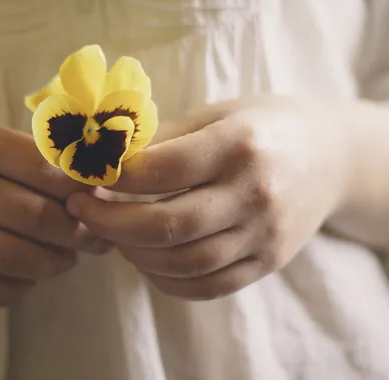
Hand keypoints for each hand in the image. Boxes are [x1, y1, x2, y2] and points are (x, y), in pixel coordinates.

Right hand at [0, 113, 107, 305]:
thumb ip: (22, 154)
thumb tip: (87, 184)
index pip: (42, 167)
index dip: (81, 189)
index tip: (97, 200)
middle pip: (35, 218)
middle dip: (76, 233)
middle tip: (90, 238)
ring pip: (12, 258)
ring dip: (53, 265)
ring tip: (64, 260)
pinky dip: (16, 289)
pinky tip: (27, 279)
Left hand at [67, 96, 352, 299]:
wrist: (331, 157)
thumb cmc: (263, 127)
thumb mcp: (216, 114)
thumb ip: (163, 139)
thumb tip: (104, 160)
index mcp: (239, 145)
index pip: (161, 170)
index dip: (113, 177)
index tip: (84, 176)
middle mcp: (255, 193)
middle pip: (169, 225)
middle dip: (111, 222)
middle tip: (81, 211)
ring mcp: (264, 234)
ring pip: (185, 262)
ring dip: (134, 254)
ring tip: (111, 234)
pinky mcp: (268, 262)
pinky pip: (209, 286)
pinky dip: (167, 281)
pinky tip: (145, 261)